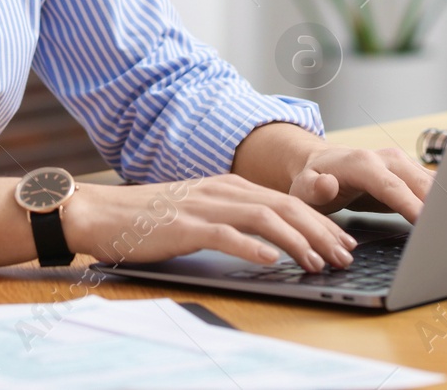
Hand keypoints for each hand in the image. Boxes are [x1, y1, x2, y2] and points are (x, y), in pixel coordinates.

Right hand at [59, 175, 359, 271]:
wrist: (101, 213)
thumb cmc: (149, 219)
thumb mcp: (200, 213)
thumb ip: (233, 220)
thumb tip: (271, 243)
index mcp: (228, 185)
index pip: (286, 201)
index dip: (320, 221)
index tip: (343, 241)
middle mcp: (221, 189)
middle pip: (284, 206)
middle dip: (321, 231)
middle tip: (345, 255)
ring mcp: (204, 205)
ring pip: (263, 218)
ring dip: (297, 241)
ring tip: (319, 261)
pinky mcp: (184, 225)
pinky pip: (226, 234)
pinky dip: (252, 247)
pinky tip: (271, 261)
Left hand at [286, 144, 432, 220]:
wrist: (322, 163)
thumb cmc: (313, 180)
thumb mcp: (304, 188)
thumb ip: (314, 189)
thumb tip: (329, 184)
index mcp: (362, 164)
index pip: (392, 187)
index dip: (411, 205)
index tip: (428, 223)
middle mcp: (387, 159)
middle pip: (419, 183)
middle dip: (438, 206)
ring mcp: (401, 163)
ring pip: (431, 182)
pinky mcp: (410, 171)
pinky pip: (432, 185)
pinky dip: (444, 200)